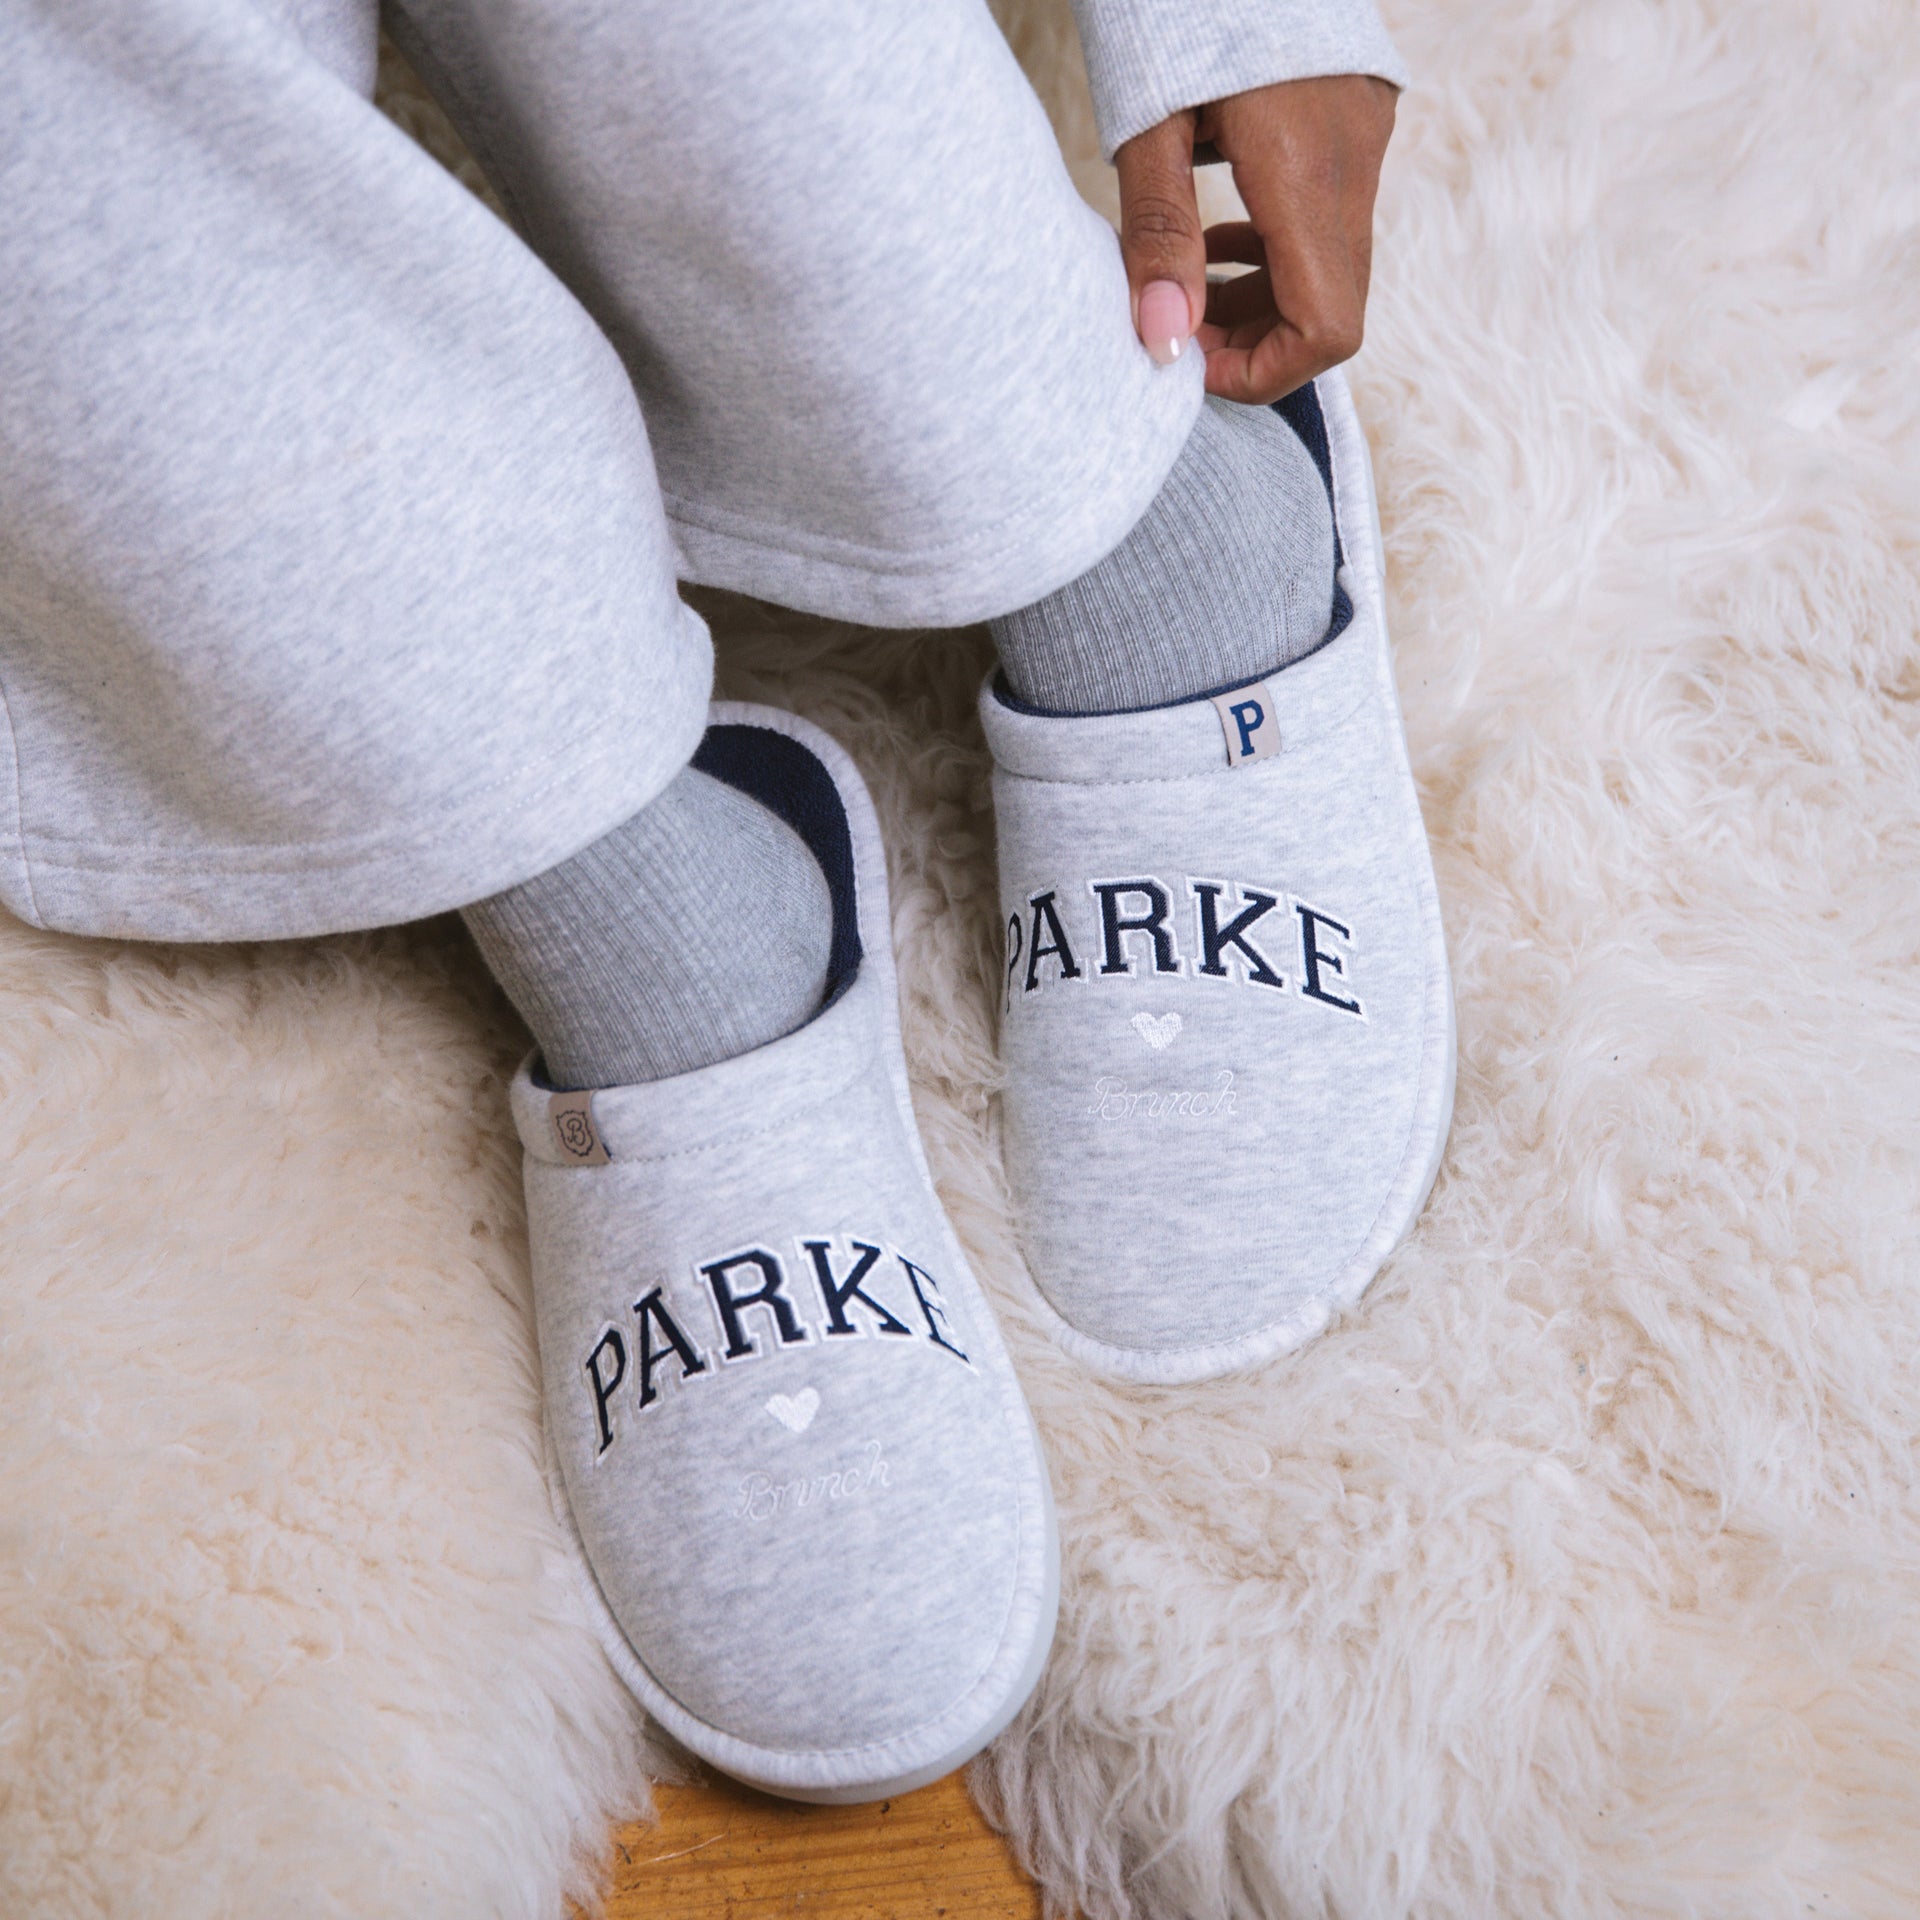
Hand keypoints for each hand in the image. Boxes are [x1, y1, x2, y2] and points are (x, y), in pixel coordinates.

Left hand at [1115, 74, 1396, 403]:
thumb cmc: (1172, 5)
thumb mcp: (1147, 125)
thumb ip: (1158, 238)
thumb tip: (1161, 342)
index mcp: (1305, 172)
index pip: (1325, 329)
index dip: (1262, 373)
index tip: (1191, 365)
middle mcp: (1353, 164)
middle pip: (1333, 309)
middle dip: (1256, 344)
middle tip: (1178, 332)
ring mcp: (1365, 140)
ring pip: (1334, 269)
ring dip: (1265, 303)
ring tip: (1187, 290)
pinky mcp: (1357, 120)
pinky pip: (1332, 221)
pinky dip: (1278, 254)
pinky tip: (1218, 239)